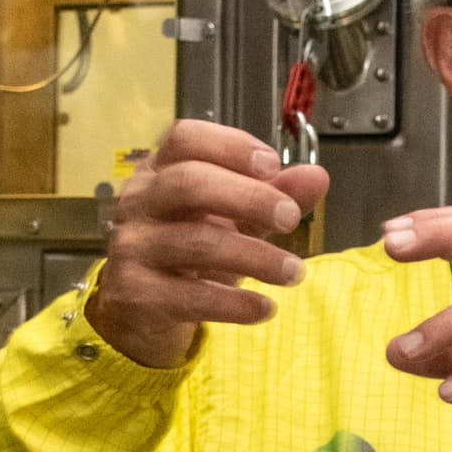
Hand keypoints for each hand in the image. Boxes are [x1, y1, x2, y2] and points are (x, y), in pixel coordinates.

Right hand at [86, 120, 328, 367]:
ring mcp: (133, 248)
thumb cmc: (189, 254)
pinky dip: (235, 304)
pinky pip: (190, 296)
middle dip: (249, 198)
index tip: (272, 165)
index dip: (229, 145)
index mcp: (160, 172)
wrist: (139, 312)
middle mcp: (139, 203)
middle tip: (291, 218)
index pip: (185, 139)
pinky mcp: (136, 294)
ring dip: (255, 257)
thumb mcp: (233, 220)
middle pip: (189, 183)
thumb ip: (272, 196)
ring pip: (197, 242)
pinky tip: (265, 309)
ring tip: (294, 272)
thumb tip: (318, 176)